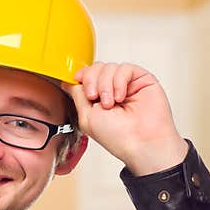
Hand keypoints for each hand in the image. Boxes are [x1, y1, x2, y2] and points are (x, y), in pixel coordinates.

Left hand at [61, 62, 187, 175]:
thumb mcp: (86, 116)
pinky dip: (119, 81)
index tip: (78, 82)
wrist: (141, 143)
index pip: (85, 76)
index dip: (81, 76)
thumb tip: (68, 81)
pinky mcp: (141, 80)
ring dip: (105, 84)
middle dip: (91, 80)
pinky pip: (125, 68)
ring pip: (108, 67)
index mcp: (97, 100)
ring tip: (110, 103)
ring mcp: (126, 85)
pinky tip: (121, 97)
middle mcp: (112, 91)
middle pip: (96, 68)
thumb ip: (77, 95)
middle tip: (94, 97)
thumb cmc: (117, 137)